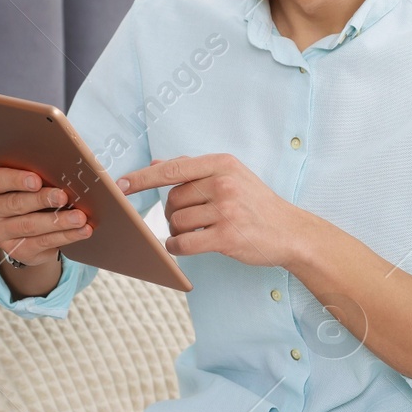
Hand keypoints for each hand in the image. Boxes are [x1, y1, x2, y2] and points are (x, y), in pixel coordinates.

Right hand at [0, 166, 93, 266]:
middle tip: (63, 196)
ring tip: (80, 217)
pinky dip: (66, 236)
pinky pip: (43, 242)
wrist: (25, 227)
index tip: (37, 180)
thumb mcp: (24, 178)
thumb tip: (55, 155)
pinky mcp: (16, 250)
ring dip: (58, 221)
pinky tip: (82, 230)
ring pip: (31, 226)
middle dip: (42, 200)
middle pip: (15, 204)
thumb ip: (31, 168)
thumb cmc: (28, 191)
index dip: (16, 180)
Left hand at [118, 154, 307, 268]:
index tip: (120, 184)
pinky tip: (184, 247)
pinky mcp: (227, 236)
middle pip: (172, 199)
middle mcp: (224, 183)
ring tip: (194, 232)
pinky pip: (184, 243)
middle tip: (187, 220)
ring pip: (176, 221)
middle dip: (171, 212)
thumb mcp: (232, 176)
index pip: (173, 168)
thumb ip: (194, 170)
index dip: (142, 177)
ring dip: (176, 231)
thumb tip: (156, 163)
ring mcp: (226, 210)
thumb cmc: (256, 204)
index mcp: (222, 163)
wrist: (291, 232)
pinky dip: (177, 247)